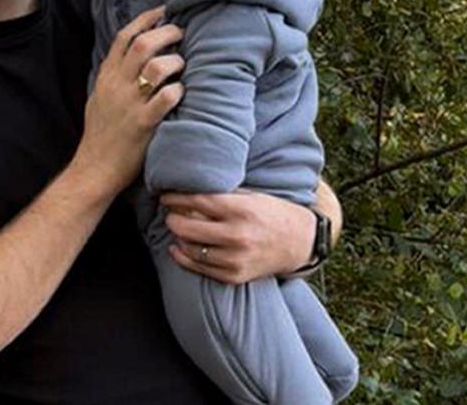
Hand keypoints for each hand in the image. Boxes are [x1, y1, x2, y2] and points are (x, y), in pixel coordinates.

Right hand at [71, 7, 183, 197]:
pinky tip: (182, 92)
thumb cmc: (101, 133)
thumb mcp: (99, 97)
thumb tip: (131, 56)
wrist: (94, 168)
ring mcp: (130, 104)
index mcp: (106, 76)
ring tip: (183, 66)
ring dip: (176, 61)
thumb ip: (113, 76)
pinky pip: (167, 98)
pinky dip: (179, 90)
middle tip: (182, 33)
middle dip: (168, 33)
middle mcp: (117, 85)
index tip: (164, 11)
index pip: (124, 37)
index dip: (145, 19)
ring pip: (157, 67)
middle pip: (144, 44)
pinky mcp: (144, 123)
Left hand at [159, 190, 313, 284]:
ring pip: (189, 248)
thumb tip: (186, 189)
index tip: (165, 196)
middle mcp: (237, 236)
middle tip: (170, 213)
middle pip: (186, 227)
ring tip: (177, 227)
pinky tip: (177, 247)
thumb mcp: (250, 196)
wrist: (300, 243)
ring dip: (178, 236)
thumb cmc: (271, 213)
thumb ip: (221, 195)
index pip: (196, 202)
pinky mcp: (234, 276)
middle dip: (172, 218)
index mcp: (241, 210)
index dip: (175, 199)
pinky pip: (198, 268)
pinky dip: (183, 257)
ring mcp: (235, 259)